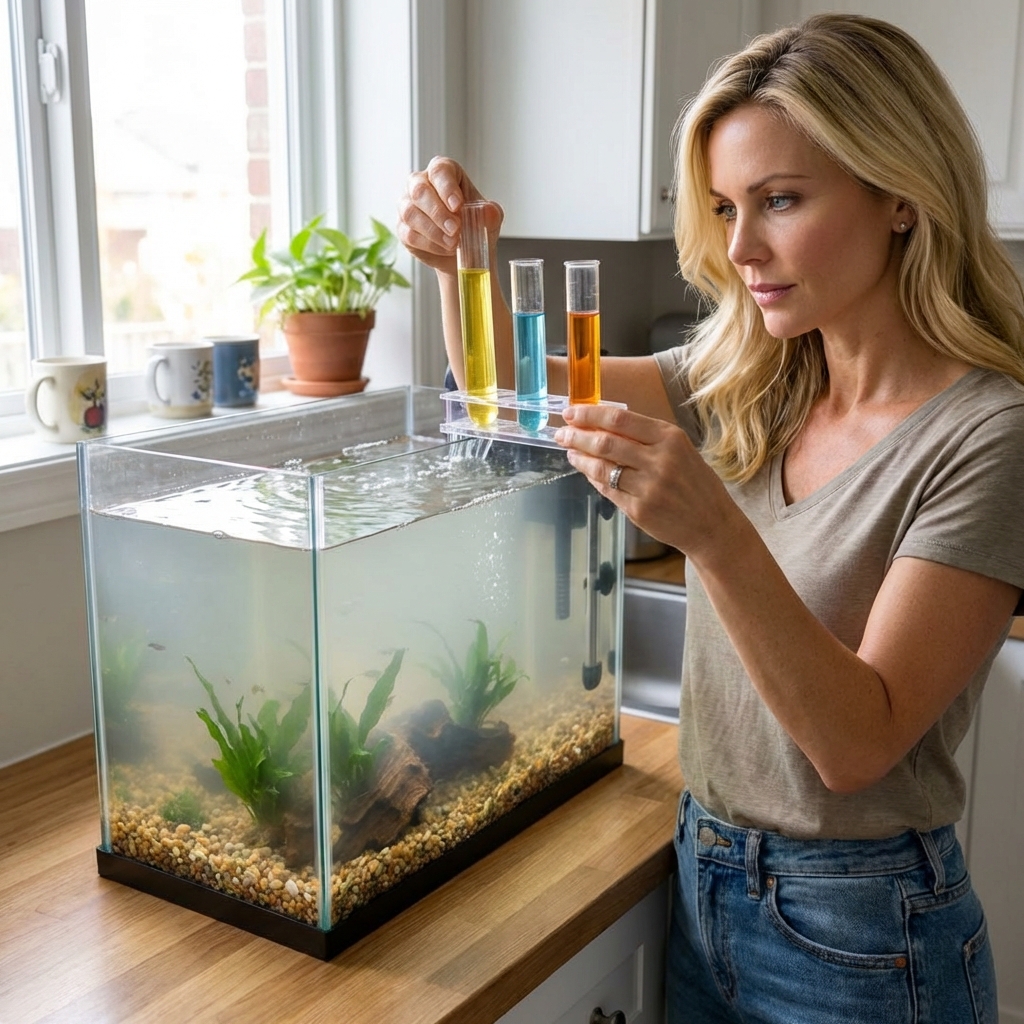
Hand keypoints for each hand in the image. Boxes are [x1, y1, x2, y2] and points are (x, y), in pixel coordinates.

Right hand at [397, 156, 503, 273]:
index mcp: (444, 172)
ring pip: (411, 213)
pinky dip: (429, 244)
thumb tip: (488, 211)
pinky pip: (409, 234)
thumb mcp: (490, 220)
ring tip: (453, 243)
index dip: (446, 187)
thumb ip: (491, 214)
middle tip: (455, 230)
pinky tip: (445, 249)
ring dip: (433, 231)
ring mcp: (408, 205)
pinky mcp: (402, 228)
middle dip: (438, 212)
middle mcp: (421, 183)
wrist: (466, 254)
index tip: (458, 206)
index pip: (439, 171)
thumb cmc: (475, 227)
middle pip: (419, 190)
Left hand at [554, 404, 739, 560]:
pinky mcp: (639, 510)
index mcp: (670, 438)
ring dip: (580, 458)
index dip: (591, 414)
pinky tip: (586, 471)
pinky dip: (593, 478)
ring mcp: (649, 487)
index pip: (621, 418)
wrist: (712, 524)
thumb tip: (602, 425)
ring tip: (570, 451)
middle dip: (577, 435)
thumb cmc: (695, 483)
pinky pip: (608, 489)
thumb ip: (645, 437)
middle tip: (561, 433)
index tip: (572, 412)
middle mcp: (660, 460)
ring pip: (602, 467)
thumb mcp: (680, 449)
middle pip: (606, 441)